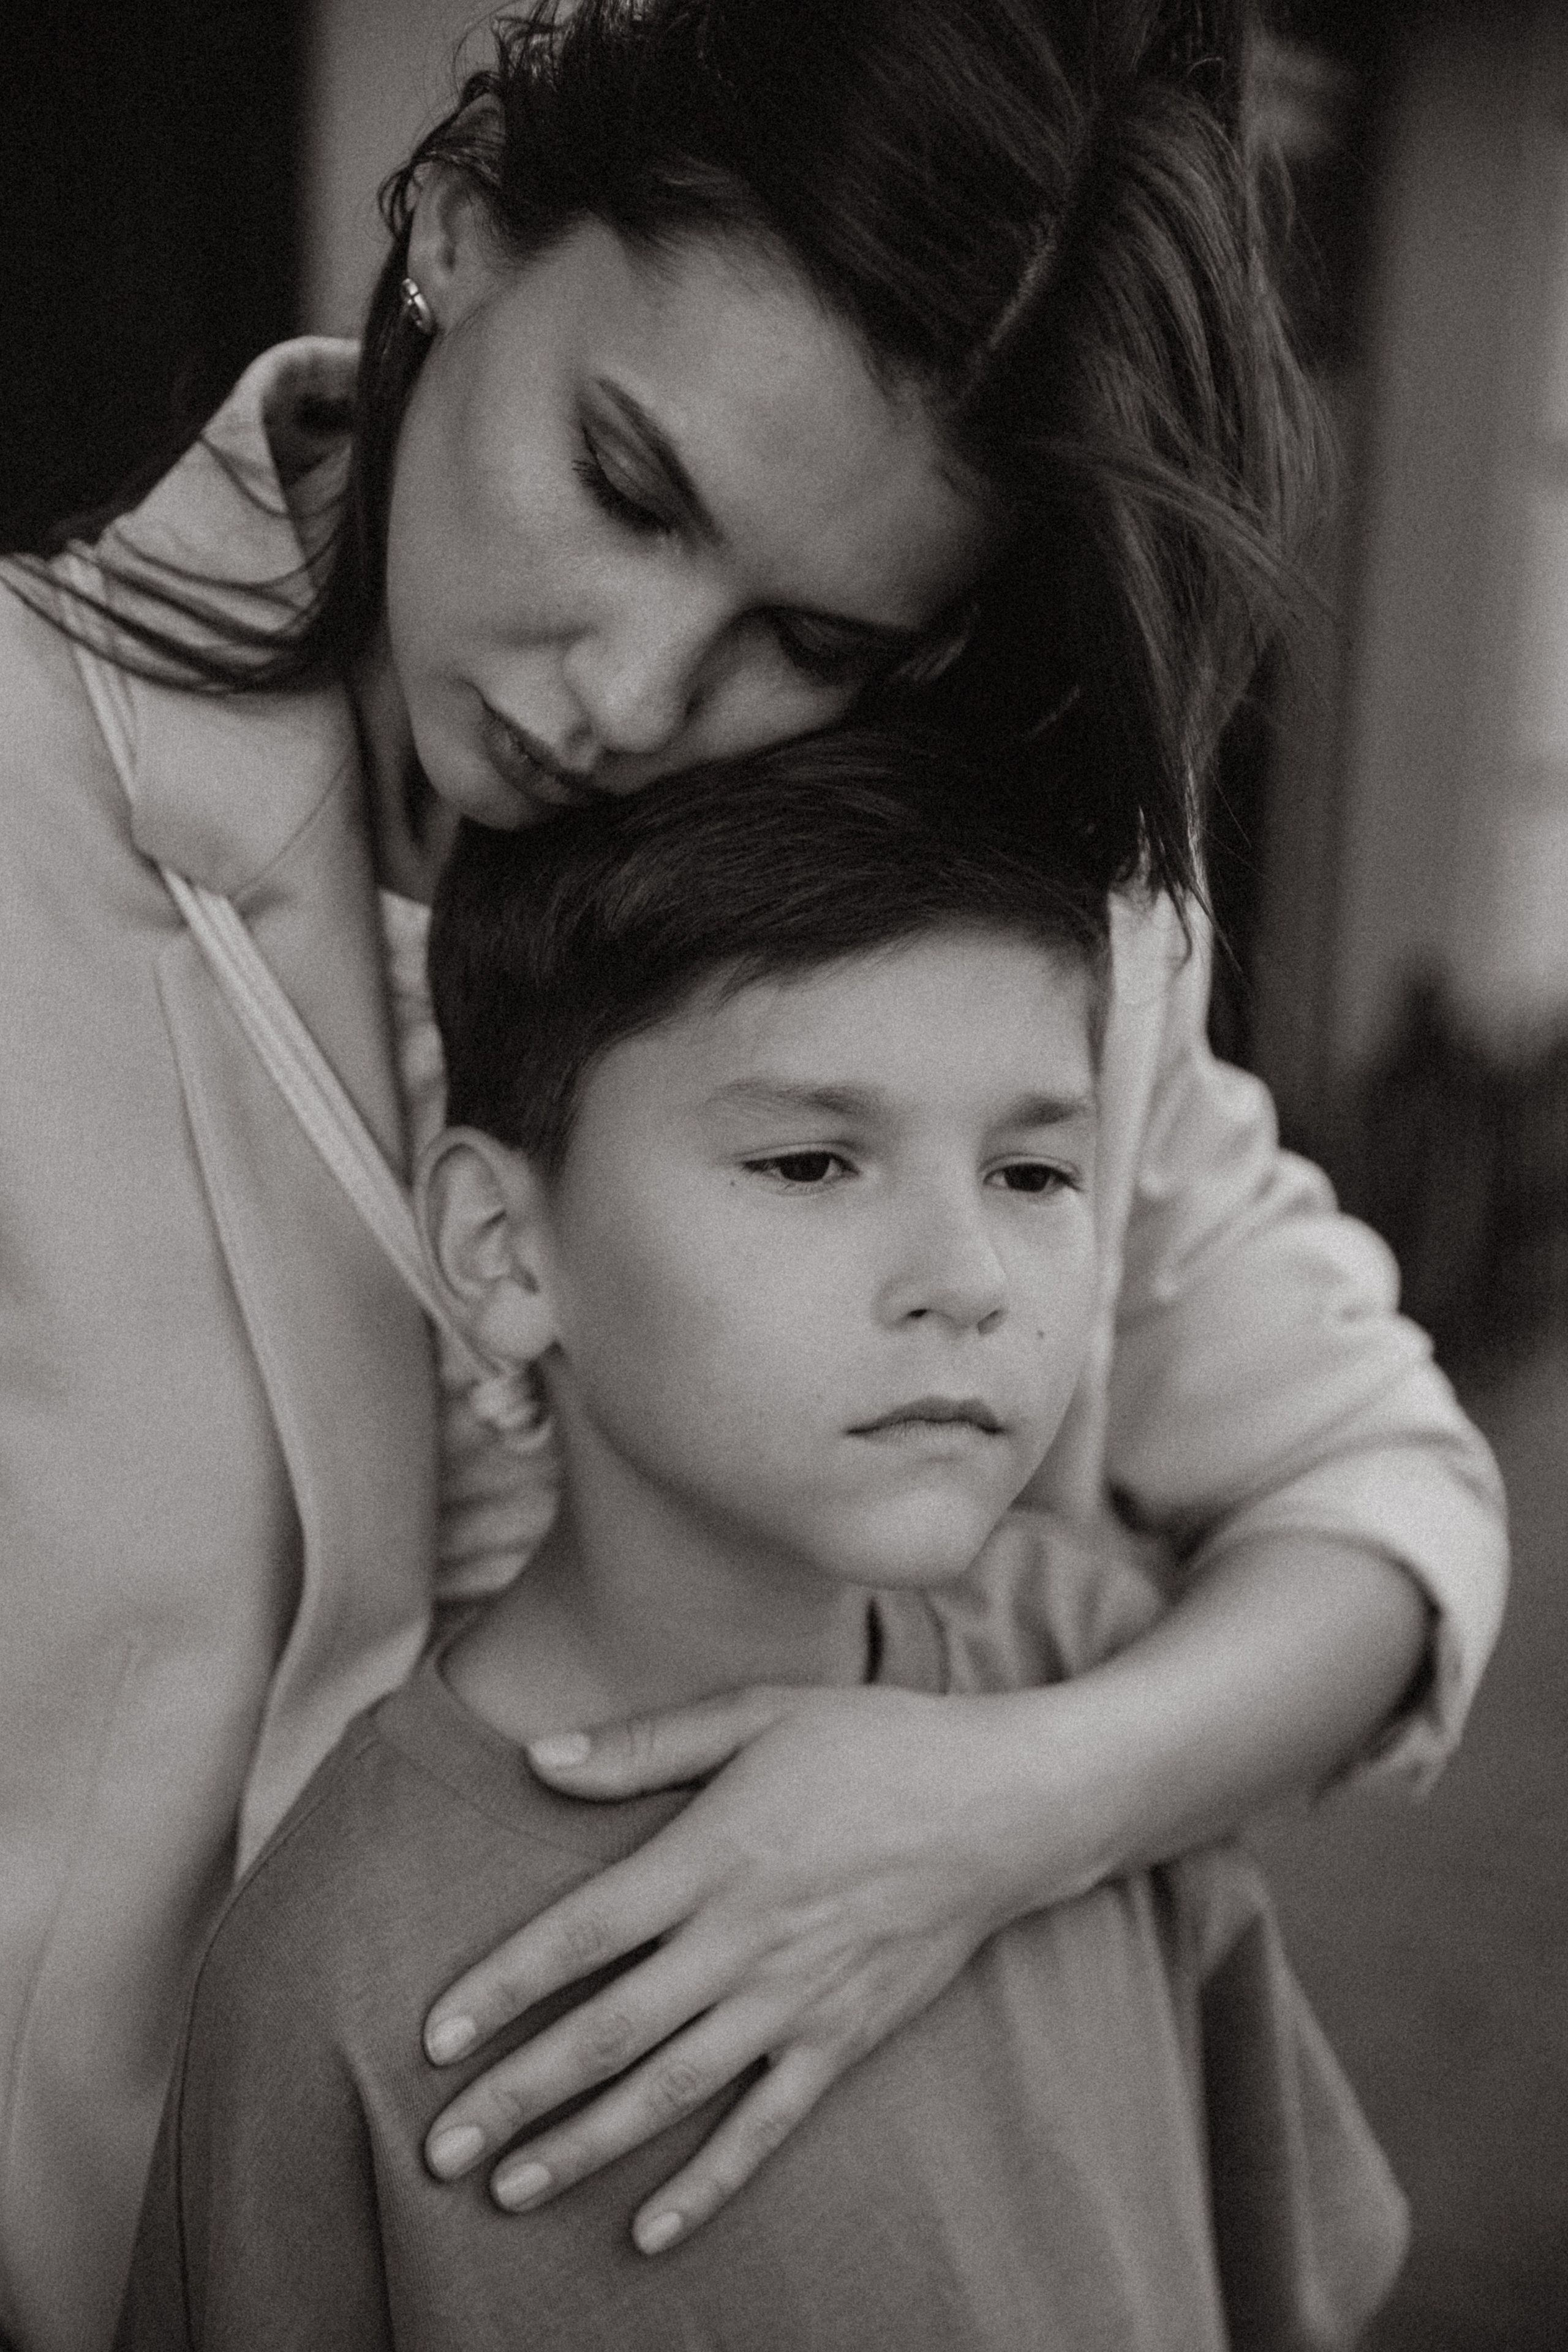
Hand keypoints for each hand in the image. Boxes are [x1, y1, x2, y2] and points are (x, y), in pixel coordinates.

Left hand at [420, 1680, 1062, 2252]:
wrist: (1006, 1803)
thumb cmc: (876, 1743)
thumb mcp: (760, 1710)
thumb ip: (647, 1744)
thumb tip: (538, 1759)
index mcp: (711, 1855)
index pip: (580, 1935)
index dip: (499, 1989)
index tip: (432, 2039)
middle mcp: (741, 1939)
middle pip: (606, 2033)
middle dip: (515, 2097)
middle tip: (439, 2149)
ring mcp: (794, 1999)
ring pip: (668, 2092)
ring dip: (582, 2148)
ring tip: (506, 2191)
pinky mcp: (842, 2039)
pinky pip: (762, 2127)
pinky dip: (705, 2185)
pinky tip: (647, 2231)